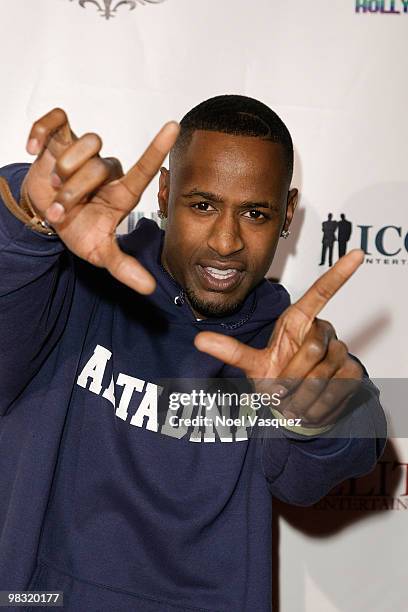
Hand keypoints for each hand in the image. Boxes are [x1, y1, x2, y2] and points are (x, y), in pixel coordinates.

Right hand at [24, 108, 178, 293]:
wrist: (47, 218)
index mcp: (121, 193)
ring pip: (83, 145)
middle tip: (60, 212)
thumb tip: (148, 288)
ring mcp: (84, 152)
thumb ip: (123, 267)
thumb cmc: (80, 231)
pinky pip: (55, 121)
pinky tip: (34, 148)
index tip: (174, 128)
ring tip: (54, 188)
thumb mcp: (101, 252)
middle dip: (74, 193)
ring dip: (63, 171)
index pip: (144, 168)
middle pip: (99, 166)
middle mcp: (107, 169)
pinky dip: (42, 131)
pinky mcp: (60, 138)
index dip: (157, 149)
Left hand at [194, 250, 364, 427]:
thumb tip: (199, 339)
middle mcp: (323, 332)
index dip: (339, 273)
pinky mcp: (353, 373)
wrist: (295, 408)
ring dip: (300, 396)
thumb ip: (230, 350)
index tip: (356, 253)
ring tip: (290, 403)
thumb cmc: (275, 378)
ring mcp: (341, 352)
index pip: (322, 293)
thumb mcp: (252, 364)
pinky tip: (308, 409)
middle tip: (279, 392)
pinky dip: (316, 406)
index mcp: (300, 321)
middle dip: (290, 377)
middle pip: (311, 350)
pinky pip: (335, 390)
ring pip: (321, 374)